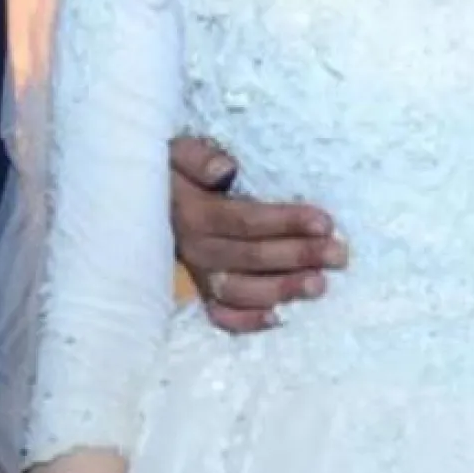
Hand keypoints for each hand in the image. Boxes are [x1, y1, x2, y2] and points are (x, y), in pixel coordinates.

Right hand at [169, 135, 346, 333]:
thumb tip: (224, 168)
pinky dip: (245, 321)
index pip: (245, 220)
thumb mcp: (177, 151)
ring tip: (320, 285)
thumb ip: (197, 156)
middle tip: (338, 255)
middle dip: (297, 256)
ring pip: (238, 290)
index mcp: (192, 213)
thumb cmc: (171, 169)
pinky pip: (218, 313)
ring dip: (280, 290)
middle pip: (249, 257)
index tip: (324, 222)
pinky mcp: (198, 287)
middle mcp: (194, 248)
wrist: (135, 195)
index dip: (285, 222)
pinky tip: (278, 318)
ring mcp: (196, 272)